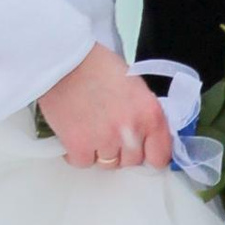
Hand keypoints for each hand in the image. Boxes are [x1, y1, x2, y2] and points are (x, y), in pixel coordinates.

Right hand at [39, 43, 174, 168]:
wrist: (64, 60)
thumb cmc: (98, 67)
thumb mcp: (136, 87)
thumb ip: (144, 115)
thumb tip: (146, 138)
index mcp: (151, 114)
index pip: (161, 156)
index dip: (150, 153)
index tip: (143, 150)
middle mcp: (131, 131)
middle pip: (132, 161)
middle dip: (122, 149)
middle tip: (108, 128)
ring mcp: (105, 141)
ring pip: (108, 164)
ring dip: (100, 150)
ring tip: (91, 126)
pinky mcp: (79, 146)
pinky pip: (84, 162)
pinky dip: (79, 152)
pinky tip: (76, 132)